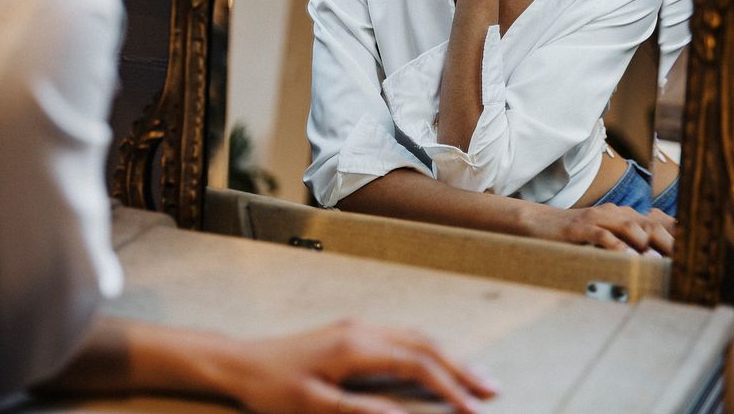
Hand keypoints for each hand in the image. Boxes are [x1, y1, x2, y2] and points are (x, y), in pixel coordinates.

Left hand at [227, 320, 499, 413]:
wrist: (241, 362)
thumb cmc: (272, 387)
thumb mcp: (313, 406)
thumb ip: (361, 411)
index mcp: (356, 346)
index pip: (418, 364)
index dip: (450, 388)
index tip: (474, 412)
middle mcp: (362, 330)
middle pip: (425, 344)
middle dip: (462, 367)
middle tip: (493, 390)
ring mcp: (357, 328)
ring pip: (415, 336)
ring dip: (448, 357)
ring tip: (474, 378)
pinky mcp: (350, 333)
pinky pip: (401, 337)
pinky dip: (427, 351)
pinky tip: (436, 364)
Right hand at [533, 203, 675, 254]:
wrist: (538, 222)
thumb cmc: (574, 234)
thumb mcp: (603, 235)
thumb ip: (626, 242)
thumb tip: (654, 259)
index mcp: (621, 215)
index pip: (656, 221)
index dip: (676, 234)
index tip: (694, 251)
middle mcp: (612, 213)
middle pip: (648, 223)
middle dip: (669, 241)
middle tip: (685, 260)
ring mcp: (596, 219)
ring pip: (629, 226)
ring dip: (647, 243)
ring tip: (660, 260)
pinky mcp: (579, 228)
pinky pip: (601, 235)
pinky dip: (616, 246)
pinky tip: (626, 257)